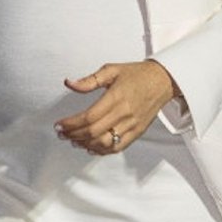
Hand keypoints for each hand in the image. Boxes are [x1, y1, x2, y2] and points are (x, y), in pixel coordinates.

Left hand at [55, 60, 177, 153]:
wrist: (163, 81)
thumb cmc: (136, 74)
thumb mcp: (111, 70)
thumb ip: (89, 80)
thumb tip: (69, 83)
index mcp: (116, 97)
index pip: (89, 117)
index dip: (71, 124)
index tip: (59, 125)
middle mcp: (124, 113)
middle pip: (94, 132)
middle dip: (73, 135)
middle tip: (61, 133)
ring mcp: (132, 125)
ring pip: (104, 142)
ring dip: (85, 144)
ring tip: (73, 140)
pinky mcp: (137, 132)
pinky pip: (118, 147)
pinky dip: (102, 151)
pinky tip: (90, 148)